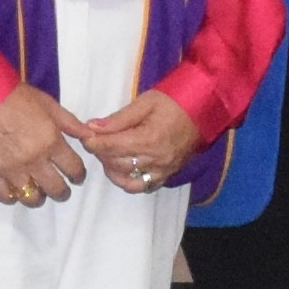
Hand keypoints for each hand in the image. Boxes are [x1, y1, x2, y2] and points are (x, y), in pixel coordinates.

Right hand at [0, 86, 87, 206]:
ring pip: (32, 197)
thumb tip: (88, 134)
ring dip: (39, 197)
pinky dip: (12, 197)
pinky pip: (5, 196)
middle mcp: (34, 160)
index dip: (78, 175)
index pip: (74, 169)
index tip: (77, 176)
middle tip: (62, 189)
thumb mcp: (48, 104)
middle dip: (63, 192)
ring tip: (39, 192)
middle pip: (56, 189)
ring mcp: (12, 169)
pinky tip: (15, 192)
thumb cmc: (16, 97)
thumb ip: (69, 122)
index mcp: (51, 142)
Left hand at [75, 89, 201, 191]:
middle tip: (95, 141)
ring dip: (111, 168)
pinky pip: (143, 186)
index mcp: (149, 139)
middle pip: (116, 164)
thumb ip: (118, 119)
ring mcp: (163, 170)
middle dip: (101, 154)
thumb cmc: (174, 101)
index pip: (111, 147)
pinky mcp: (168, 175)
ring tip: (108, 154)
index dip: (93, 142)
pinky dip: (128, 181)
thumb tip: (92, 127)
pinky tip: (122, 168)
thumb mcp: (144, 103)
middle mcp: (156, 159)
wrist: (204, 109)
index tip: (84, 135)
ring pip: (127, 179)